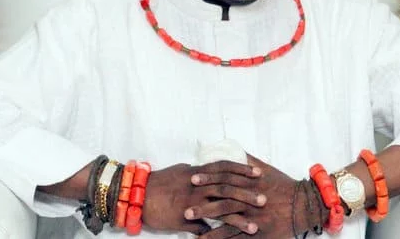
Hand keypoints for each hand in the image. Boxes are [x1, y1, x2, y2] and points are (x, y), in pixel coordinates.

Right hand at [143, 161, 266, 234]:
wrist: (135, 194)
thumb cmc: (157, 182)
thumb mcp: (180, 172)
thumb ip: (197, 174)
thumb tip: (209, 174)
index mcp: (196, 172)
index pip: (223, 168)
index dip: (242, 170)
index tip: (258, 173)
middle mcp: (196, 186)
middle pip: (227, 188)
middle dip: (247, 194)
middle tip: (264, 198)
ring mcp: (191, 203)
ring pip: (220, 209)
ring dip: (239, 218)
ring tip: (255, 225)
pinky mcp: (184, 219)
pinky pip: (204, 228)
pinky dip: (217, 234)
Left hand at [191, 155, 313, 238]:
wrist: (303, 204)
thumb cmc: (283, 185)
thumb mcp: (266, 169)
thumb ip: (248, 161)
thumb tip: (234, 150)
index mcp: (251, 182)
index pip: (226, 178)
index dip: (208, 178)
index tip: (193, 178)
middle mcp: (251, 200)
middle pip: (223, 201)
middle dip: (203, 204)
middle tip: (185, 207)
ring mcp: (255, 217)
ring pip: (228, 220)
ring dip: (208, 223)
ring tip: (191, 226)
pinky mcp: (259, 232)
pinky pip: (237, 237)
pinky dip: (220, 238)